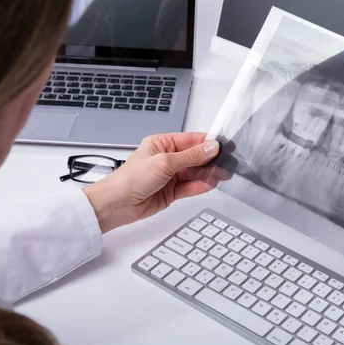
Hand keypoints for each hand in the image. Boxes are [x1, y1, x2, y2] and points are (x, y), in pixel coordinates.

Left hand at [82, 132, 230, 232]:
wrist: (117, 204)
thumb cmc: (130, 179)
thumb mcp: (165, 162)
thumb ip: (191, 156)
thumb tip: (210, 148)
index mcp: (162, 144)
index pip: (190, 140)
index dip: (207, 142)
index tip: (222, 145)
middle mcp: (166, 158)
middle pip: (195, 157)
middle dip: (210, 160)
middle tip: (226, 163)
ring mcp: (169, 176)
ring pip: (195, 173)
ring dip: (207, 174)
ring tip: (221, 175)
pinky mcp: (171, 192)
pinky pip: (190, 187)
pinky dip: (200, 186)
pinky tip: (210, 184)